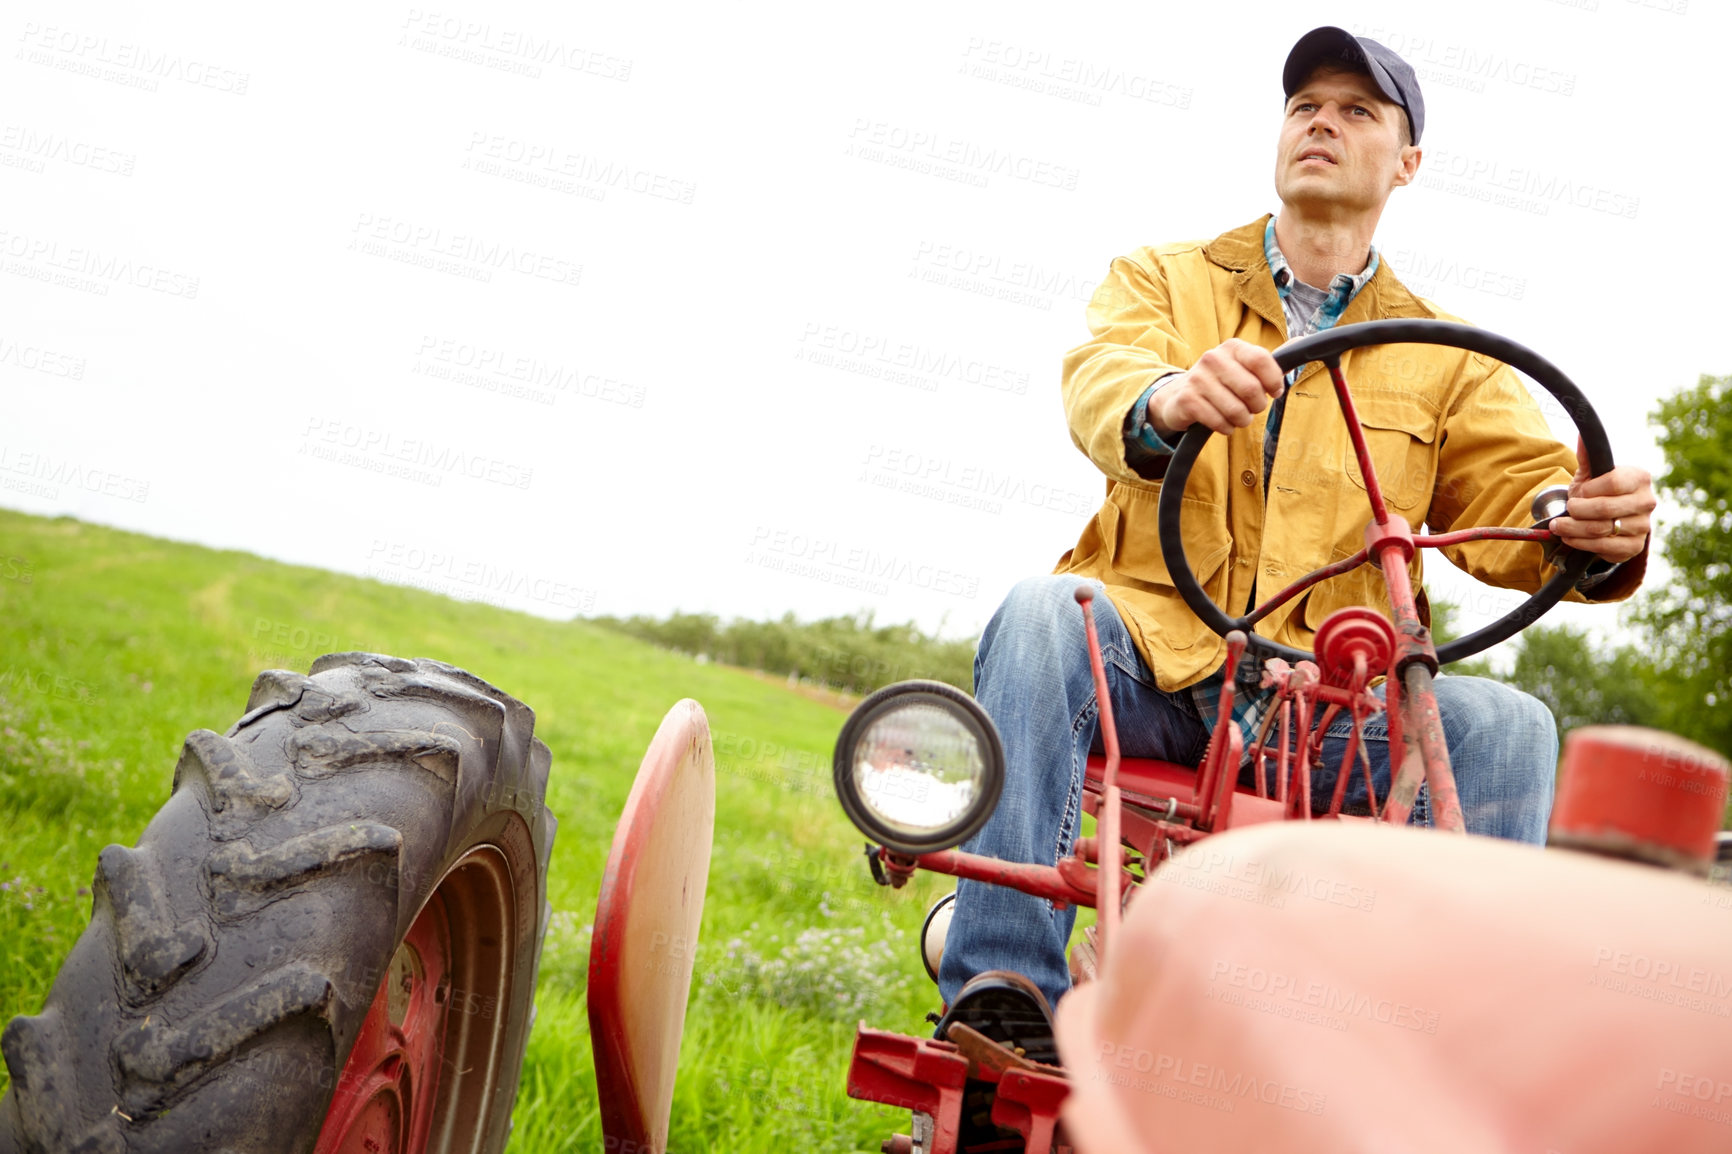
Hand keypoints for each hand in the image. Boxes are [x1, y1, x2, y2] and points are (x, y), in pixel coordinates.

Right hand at [1149, 339, 1285, 438]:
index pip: (1261, 360)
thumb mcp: (1243, 367)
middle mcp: (1212, 358)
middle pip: (1251, 389)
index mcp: (1232, 348)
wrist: (1178, 396)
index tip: (1275, 392)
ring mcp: (1198, 379)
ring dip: (1242, 420)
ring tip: (1237, 417)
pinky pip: (1219, 422)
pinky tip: (1222, 423)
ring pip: (1236, 410)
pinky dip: (1226, 428)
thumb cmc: (1221, 383)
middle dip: (1257, 406)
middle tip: (1252, 408)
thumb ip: (1270, 359)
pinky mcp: (1187, 401)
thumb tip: (1302, 340)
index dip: (1273, 381)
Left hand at [1549, 435, 1655, 564]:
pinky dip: (1580, 543)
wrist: (1607, 518)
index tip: (1577, 492)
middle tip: (1566, 509)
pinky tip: (1569, 537)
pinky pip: (1604, 548)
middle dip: (1577, 510)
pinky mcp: (1634, 547)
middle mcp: (1647, 502)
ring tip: (1558, 525)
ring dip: (1573, 528)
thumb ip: (1588, 456)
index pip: (1614, 483)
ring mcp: (1643, 526)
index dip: (1590, 489)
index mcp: (1640, 478)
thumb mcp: (1591, 473)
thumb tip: (1582, 433)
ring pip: (1601, 529)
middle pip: (1606, 508)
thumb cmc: (1597, 491)